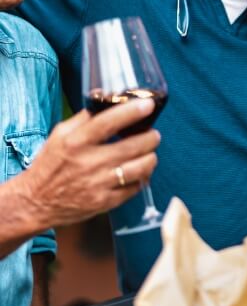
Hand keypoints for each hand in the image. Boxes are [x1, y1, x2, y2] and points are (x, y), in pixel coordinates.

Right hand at [18, 99, 160, 227]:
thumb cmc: (49, 165)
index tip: (148, 105)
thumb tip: (105, 102)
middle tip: (152, 134)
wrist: (34, 203)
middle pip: (134, 145)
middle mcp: (89, 162)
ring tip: (148, 153)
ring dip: (151, 157)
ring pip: (141, 167)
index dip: (132, 112)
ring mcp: (99, 184)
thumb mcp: (59, 136)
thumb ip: (83, 119)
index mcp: (76, 142)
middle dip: (151, 137)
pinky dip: (142, 178)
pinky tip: (138, 172)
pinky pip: (135, 187)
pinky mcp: (105, 202)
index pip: (109, 122)